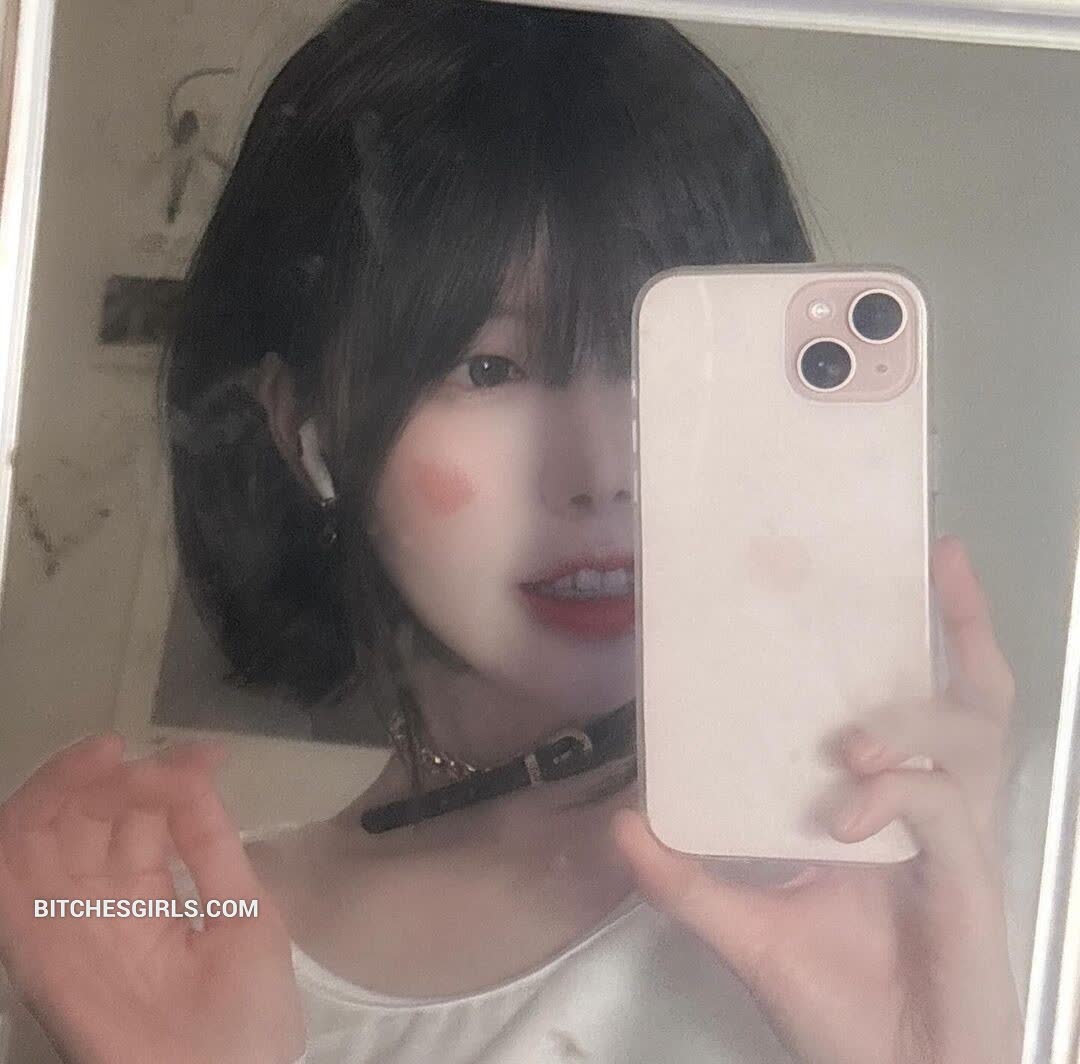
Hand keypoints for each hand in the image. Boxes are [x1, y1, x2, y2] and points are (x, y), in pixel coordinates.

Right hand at [0, 735, 304, 1063]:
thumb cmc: (246, 1018)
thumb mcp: (245, 915)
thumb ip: (212, 846)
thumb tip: (200, 767)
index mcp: (153, 900)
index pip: (145, 821)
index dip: (169, 780)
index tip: (207, 756)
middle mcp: (102, 907)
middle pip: (90, 820)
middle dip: (119, 776)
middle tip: (155, 759)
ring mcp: (66, 925)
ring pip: (45, 833)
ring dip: (70, 783)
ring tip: (109, 754)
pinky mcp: (36, 946)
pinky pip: (12, 874)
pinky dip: (29, 818)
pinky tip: (74, 778)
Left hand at [613, 536, 1021, 1063]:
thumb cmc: (835, 1007)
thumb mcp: (745, 928)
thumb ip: (685, 879)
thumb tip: (621, 821)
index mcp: (892, 804)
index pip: (920, 702)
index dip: (927, 633)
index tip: (913, 565)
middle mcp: (933, 808)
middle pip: (973, 699)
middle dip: (964, 625)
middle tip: (937, 565)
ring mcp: (959, 842)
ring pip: (970, 736)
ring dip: (910, 721)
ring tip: (850, 744)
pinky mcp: (971, 883)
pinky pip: (945, 809)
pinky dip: (897, 797)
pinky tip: (847, 819)